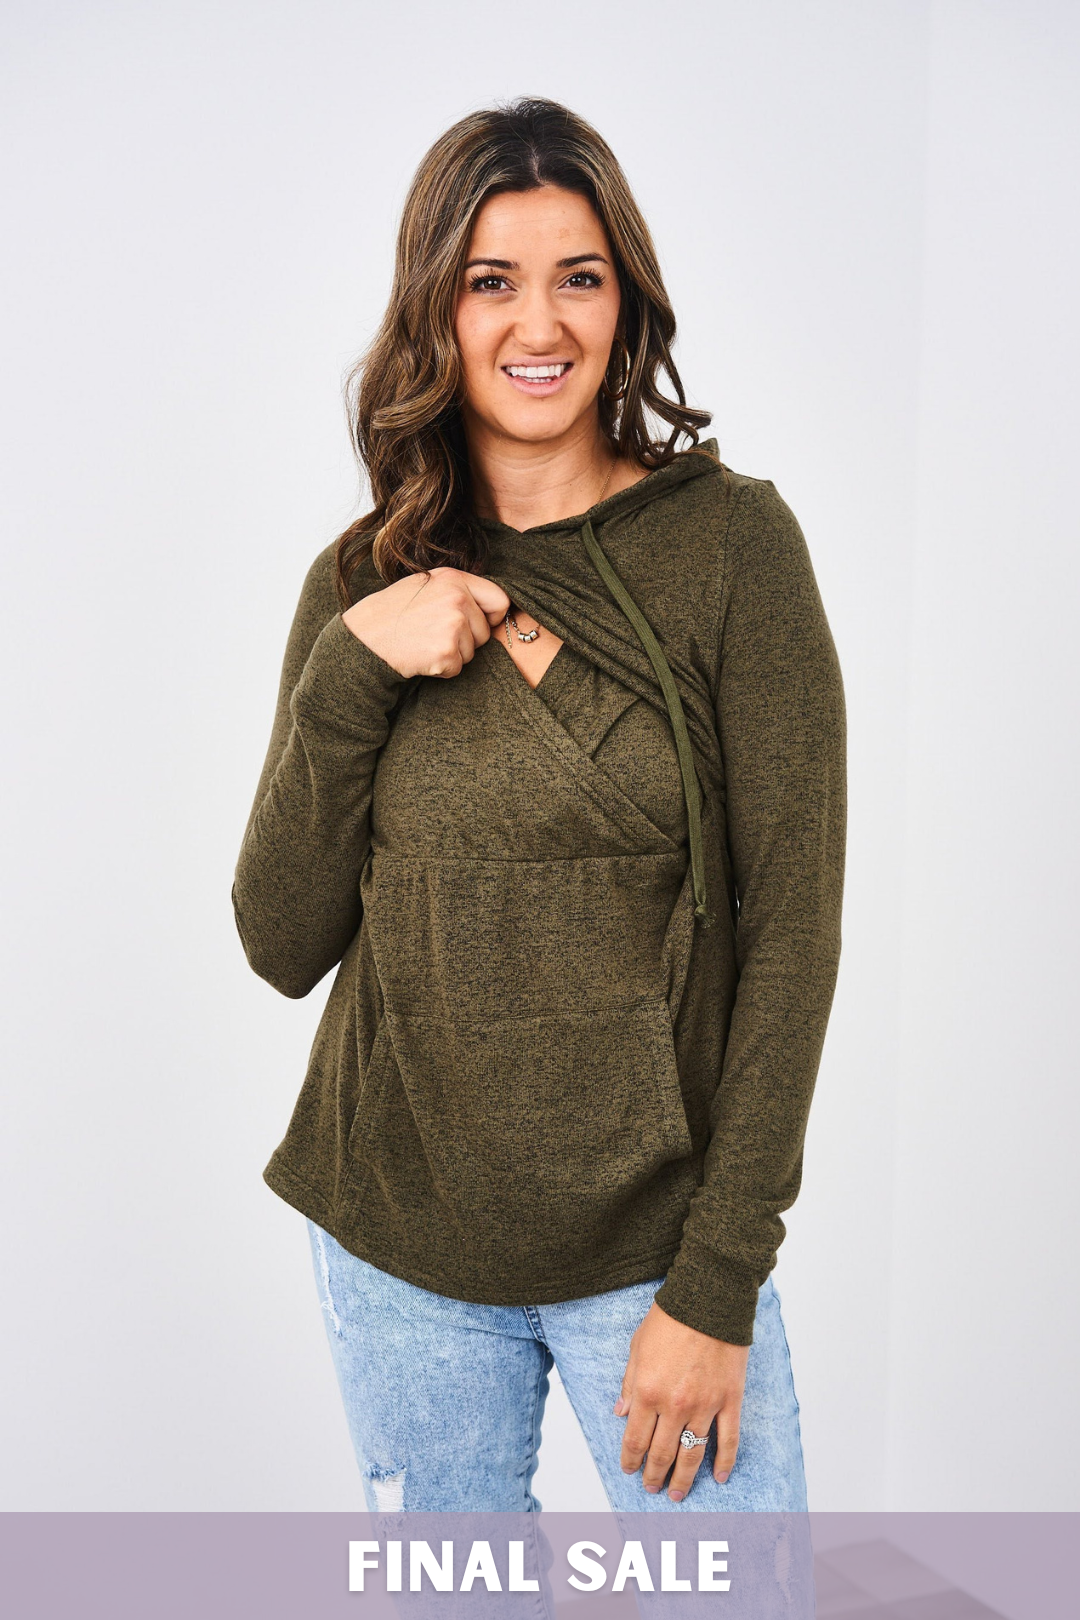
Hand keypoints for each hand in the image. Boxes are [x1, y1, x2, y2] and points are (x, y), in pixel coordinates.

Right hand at [341, 566, 510, 678]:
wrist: (364, 639)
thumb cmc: (392, 614)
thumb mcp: (425, 585)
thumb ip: (457, 590)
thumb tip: (493, 604)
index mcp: (454, 578)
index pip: (499, 599)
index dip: (492, 617)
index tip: (477, 624)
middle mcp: (457, 597)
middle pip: (486, 631)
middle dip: (467, 640)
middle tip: (435, 635)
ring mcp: (453, 624)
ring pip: (473, 651)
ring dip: (453, 654)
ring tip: (424, 642)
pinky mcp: (446, 652)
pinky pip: (458, 668)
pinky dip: (442, 669)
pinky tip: (421, 656)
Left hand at [614, 1301, 748, 1501]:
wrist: (709, 1299)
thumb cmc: (670, 1318)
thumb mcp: (637, 1347)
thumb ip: (629, 1384)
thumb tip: (621, 1413)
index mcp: (647, 1391)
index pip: (635, 1438)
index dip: (630, 1459)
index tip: (629, 1469)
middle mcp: (674, 1405)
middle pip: (662, 1453)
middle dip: (654, 1475)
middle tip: (651, 1487)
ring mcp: (705, 1405)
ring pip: (692, 1455)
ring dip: (683, 1478)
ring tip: (677, 1494)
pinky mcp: (730, 1400)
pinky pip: (728, 1440)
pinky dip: (724, 1462)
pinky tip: (718, 1478)